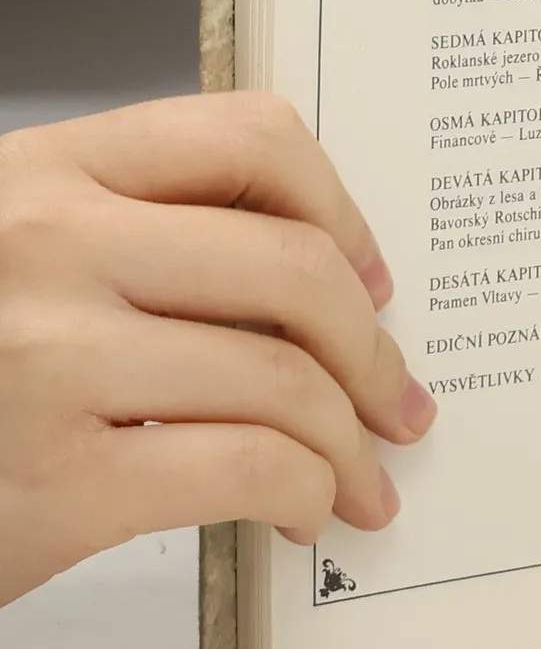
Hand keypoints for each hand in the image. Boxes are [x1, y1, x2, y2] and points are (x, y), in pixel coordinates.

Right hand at [0, 94, 434, 607]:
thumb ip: (140, 239)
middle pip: (294, 268)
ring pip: (285, 378)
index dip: (338, 210)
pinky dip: (305, 492)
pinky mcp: (57, 483)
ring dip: (351, 441)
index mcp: (46, 173)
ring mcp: (49, 361)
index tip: (368, 275)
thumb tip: (319, 281)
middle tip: (394, 397)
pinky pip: (248, 467)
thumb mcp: (21, 260)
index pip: (249, 138)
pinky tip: (299, 511)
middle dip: (371, 348)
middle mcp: (47, 247)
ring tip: (361, 475)